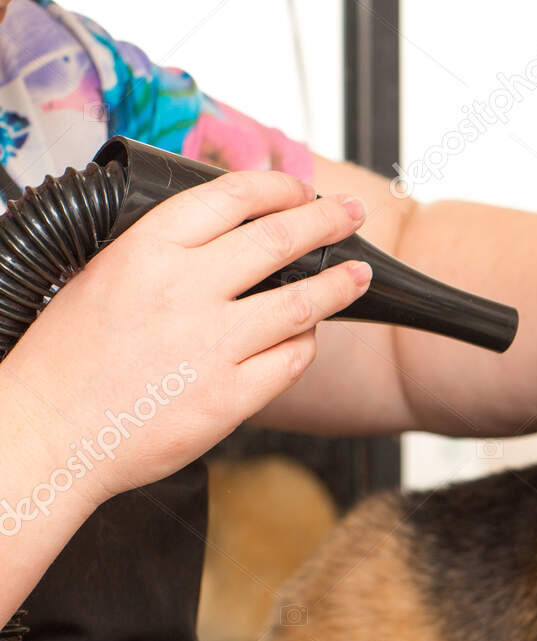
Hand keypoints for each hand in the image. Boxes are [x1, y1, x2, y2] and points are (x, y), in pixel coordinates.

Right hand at [0, 168, 372, 508]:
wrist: (51, 431)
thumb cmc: (67, 360)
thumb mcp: (103, 277)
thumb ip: (162, 253)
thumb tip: (221, 233)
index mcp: (147, 249)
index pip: (231, 197)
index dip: (278, 187)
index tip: (300, 188)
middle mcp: (186, 290)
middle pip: (280, 239)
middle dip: (328, 220)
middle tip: (353, 213)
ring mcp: (214, 344)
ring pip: (302, 302)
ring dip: (339, 284)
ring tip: (358, 275)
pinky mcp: (232, 396)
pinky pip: (291, 360)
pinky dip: (306, 344)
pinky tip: (308, 337)